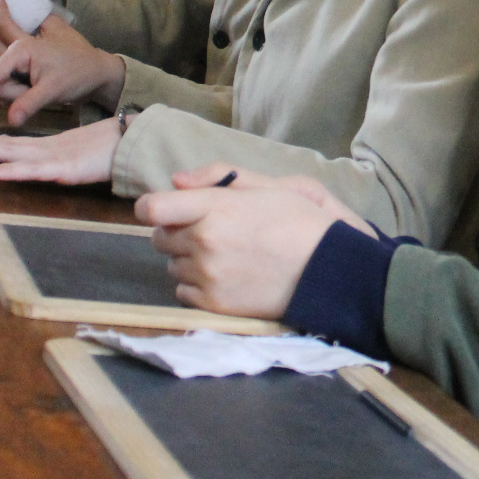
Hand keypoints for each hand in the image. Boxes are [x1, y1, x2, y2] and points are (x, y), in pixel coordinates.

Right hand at [0, 2, 126, 124]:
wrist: (98, 68)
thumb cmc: (79, 74)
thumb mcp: (54, 90)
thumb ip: (28, 103)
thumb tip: (10, 120)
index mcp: (23, 48)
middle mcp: (18, 45)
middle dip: (12, 91)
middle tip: (34, 92)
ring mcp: (20, 51)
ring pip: (2, 77)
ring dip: (17, 91)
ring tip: (45, 89)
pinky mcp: (25, 60)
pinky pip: (11, 78)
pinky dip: (20, 89)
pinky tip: (37, 88)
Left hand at [0, 115, 124, 183]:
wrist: (135, 142)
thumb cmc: (109, 150)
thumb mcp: (77, 158)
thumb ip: (58, 161)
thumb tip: (44, 165)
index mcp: (45, 148)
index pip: (7, 145)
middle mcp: (43, 150)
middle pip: (0, 146)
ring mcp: (52, 159)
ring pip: (9, 155)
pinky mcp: (64, 169)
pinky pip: (32, 172)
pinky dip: (10, 171)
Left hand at [137, 167, 371, 319]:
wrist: (326, 270)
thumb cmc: (299, 222)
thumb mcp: (267, 185)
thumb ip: (217, 176)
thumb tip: (175, 182)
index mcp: (214, 208)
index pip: (151, 208)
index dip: (152, 207)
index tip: (166, 210)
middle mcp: (203, 241)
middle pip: (159, 237)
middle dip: (177, 232)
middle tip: (209, 231)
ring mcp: (206, 274)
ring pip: (171, 265)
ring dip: (188, 259)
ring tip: (224, 255)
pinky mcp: (212, 303)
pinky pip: (182, 290)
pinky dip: (197, 284)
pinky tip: (226, 276)